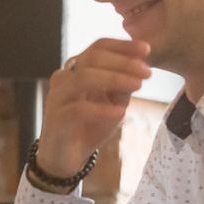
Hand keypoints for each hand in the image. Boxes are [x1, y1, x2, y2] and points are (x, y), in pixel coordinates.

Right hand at [35, 38, 151, 182]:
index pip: (98, 47)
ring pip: (85, 77)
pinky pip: (80, 108)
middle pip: (92, 57)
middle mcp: (64, 78)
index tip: (147, 49)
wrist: (65, 158)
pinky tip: (121, 112)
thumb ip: (122, 85)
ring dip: (115, 79)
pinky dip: (103, 109)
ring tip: (138, 86)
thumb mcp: (112, 103)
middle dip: (123, 61)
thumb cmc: (89, 126)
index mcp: (76, 70)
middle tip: (147, 71)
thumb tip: (141, 66)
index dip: (123, 45)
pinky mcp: (56, 119)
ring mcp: (57, 97)